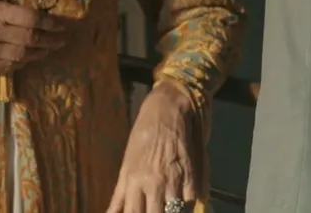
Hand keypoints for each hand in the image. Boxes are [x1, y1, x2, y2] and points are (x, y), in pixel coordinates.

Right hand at [0, 2, 68, 73]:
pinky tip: (30, 58)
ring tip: (49, 49)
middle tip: (62, 40)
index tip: (62, 26)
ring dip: (39, 53)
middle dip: (50, 40)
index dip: (50, 23)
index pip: (30, 18)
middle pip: (29, 38)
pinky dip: (23, 62)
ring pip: (21, 54)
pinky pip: (9, 66)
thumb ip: (14, 13)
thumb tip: (44, 18)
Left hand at [107, 81, 199, 212]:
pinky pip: (190, 195)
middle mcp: (153, 182)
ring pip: (174, 208)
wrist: (166, 108)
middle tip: (156, 207)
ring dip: (171, 207)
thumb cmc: (143, 135)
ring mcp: (173, 176)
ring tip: (169, 203)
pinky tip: (182, 191)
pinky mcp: (190, 169)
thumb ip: (120, 195)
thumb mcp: (126, 165)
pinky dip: (187, 197)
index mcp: (133, 182)